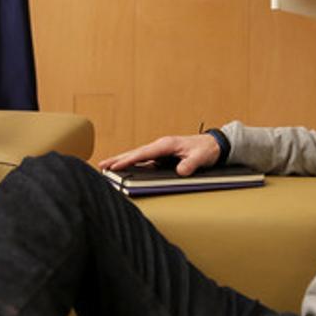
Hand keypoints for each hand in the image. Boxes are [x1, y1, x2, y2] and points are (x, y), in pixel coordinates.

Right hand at [98, 134, 220, 176]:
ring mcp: (160, 152)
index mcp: (166, 144)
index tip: (115, 166)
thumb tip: (181, 171)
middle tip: (101, 166)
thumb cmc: (206, 149)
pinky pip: (144, 161)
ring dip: (122, 162)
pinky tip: (124, 170)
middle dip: (118, 159)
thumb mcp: (200, 157)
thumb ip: (190, 164)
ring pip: (137, 157)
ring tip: (106, 168)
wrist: (214, 145)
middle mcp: (160, 146)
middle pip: (135, 154)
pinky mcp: (162, 157)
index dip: (128, 160)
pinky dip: (132, 165)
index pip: (143, 154)